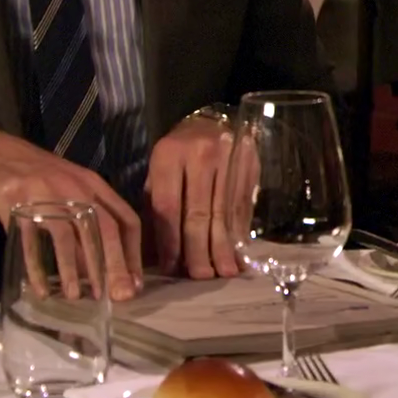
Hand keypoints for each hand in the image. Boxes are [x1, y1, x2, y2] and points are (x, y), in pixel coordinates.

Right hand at [0, 126, 142, 301]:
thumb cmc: (32, 178)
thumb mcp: (67, 191)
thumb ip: (88, 221)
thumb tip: (108, 269)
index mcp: (92, 184)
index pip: (124, 219)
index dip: (133, 253)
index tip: (134, 284)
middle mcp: (73, 187)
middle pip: (103, 228)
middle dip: (113, 265)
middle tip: (117, 297)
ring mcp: (43, 193)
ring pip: (67, 236)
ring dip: (74, 270)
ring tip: (76, 297)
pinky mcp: (14, 202)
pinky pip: (29, 241)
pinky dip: (36, 268)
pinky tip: (40, 289)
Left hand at [146, 116, 240, 278]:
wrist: (210, 121)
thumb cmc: (178, 154)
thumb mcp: (158, 173)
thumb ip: (155, 210)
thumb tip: (150, 256)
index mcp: (168, 156)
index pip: (169, 206)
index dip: (170, 240)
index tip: (172, 266)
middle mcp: (199, 155)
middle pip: (198, 212)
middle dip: (199, 248)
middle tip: (201, 276)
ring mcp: (227, 159)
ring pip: (223, 211)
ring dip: (223, 246)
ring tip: (224, 271)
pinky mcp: (248, 165)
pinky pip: (242, 205)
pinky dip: (240, 232)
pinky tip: (239, 253)